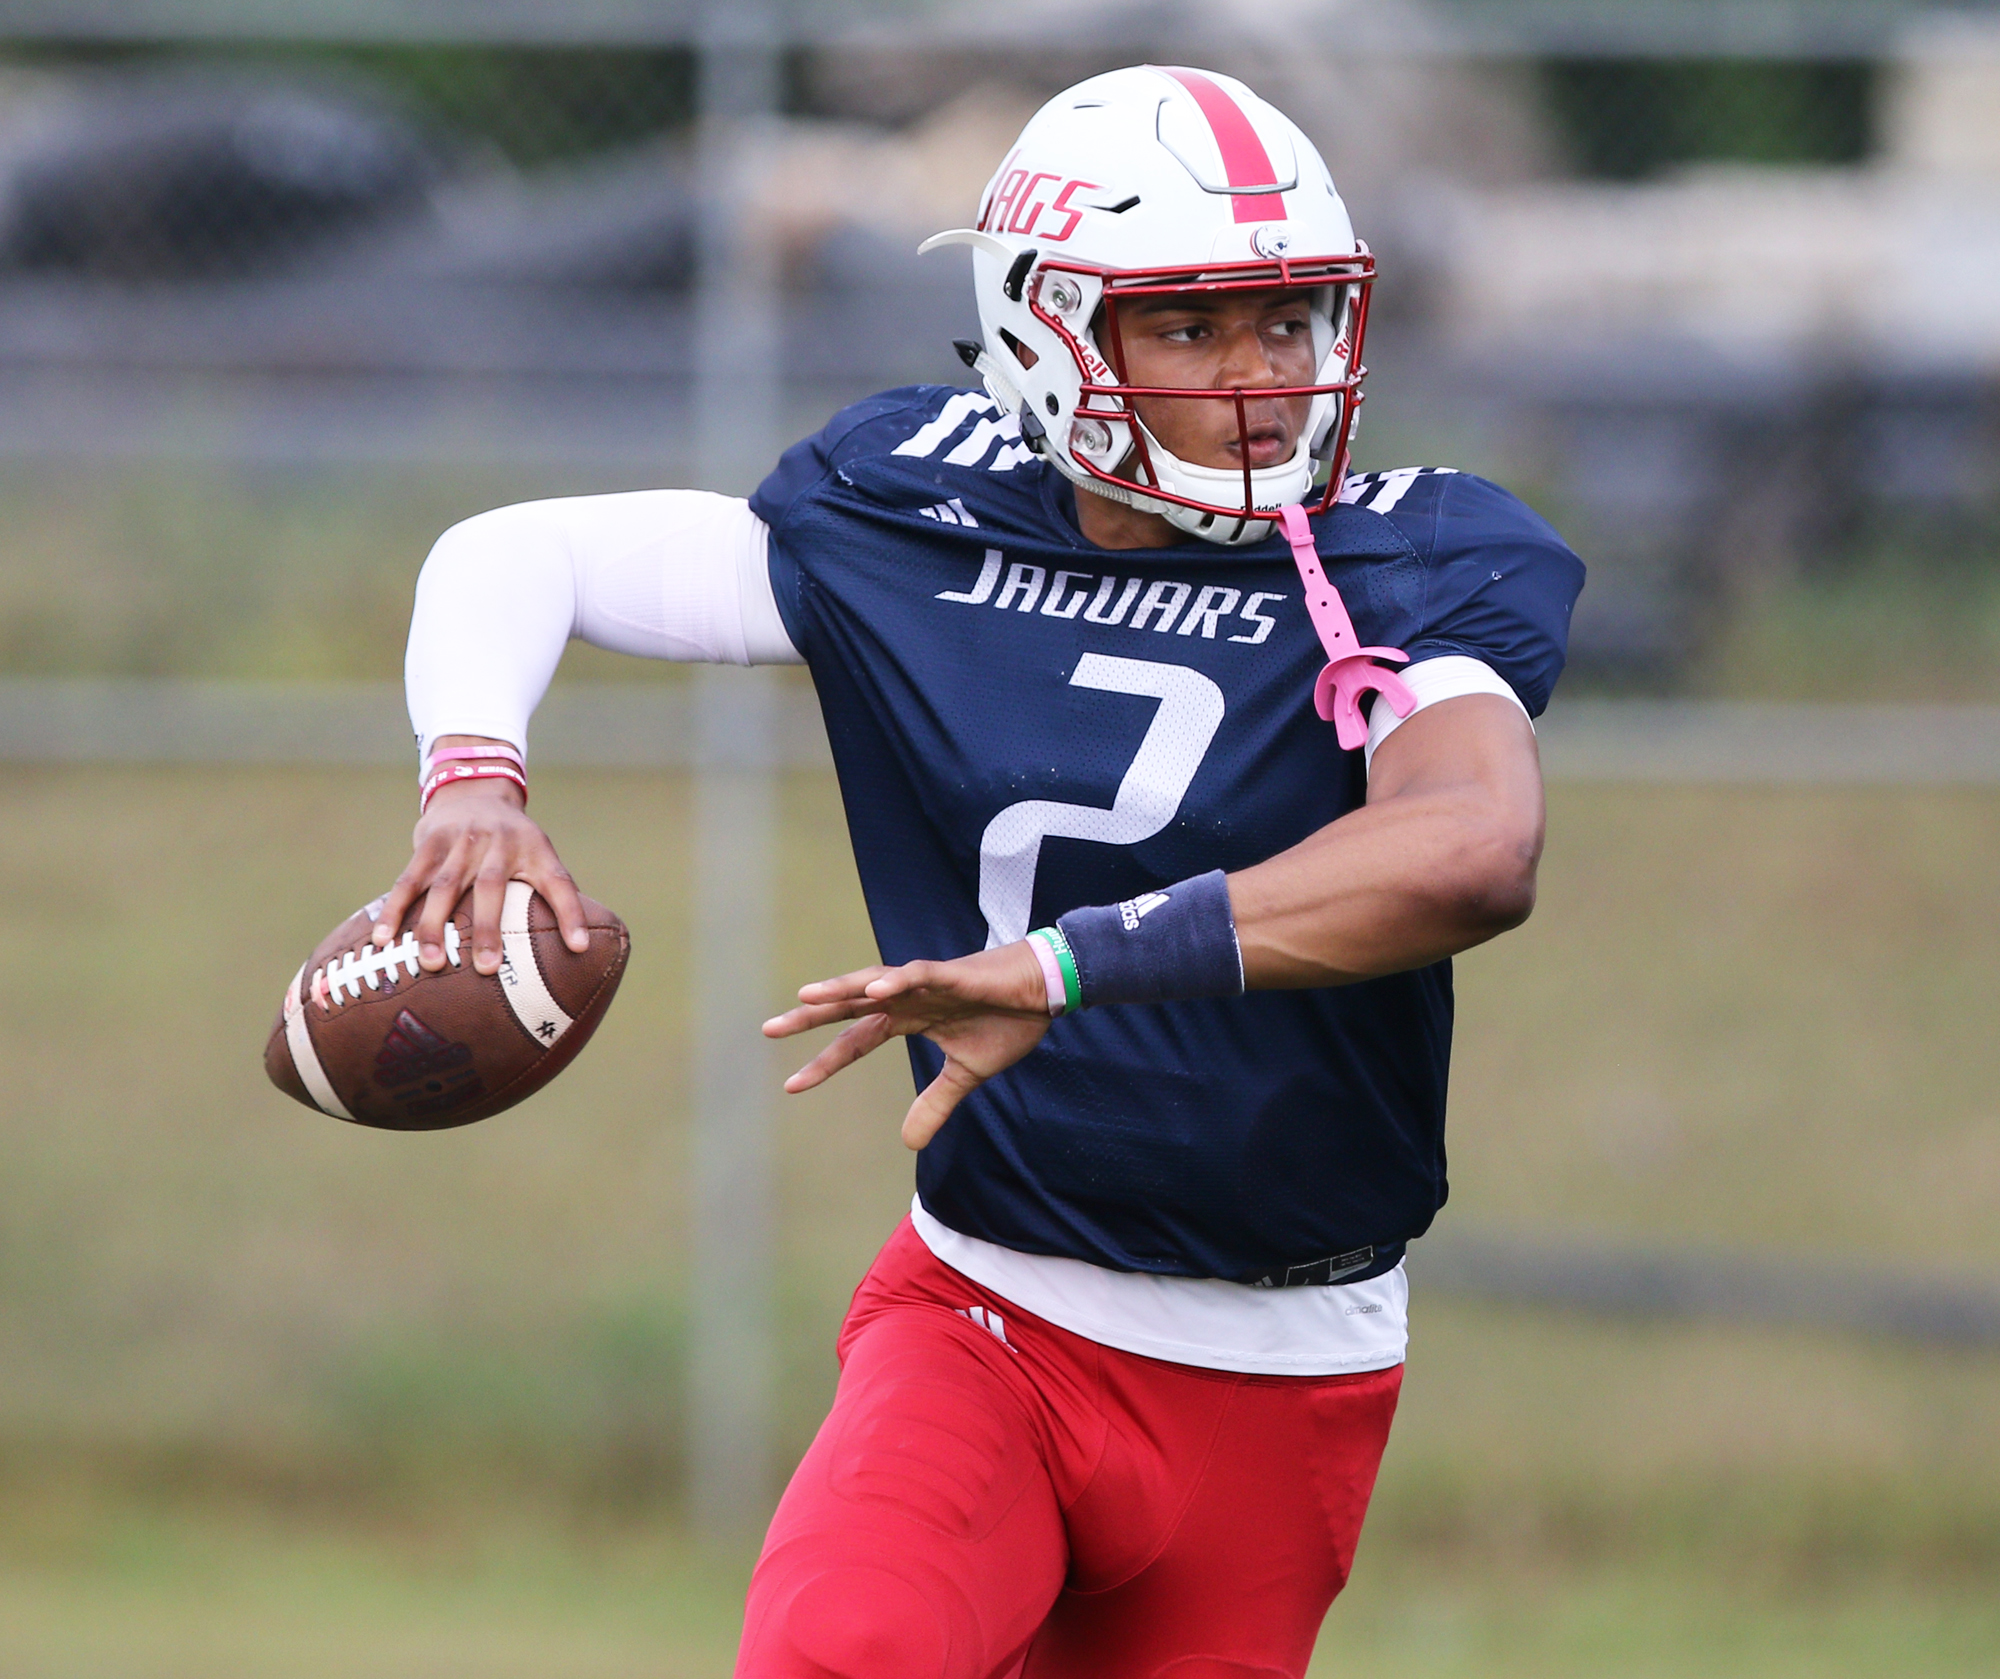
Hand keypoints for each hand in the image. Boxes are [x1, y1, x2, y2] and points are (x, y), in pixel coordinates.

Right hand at [373, 748, 588, 975]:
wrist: (473, 791)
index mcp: (533, 850)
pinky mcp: (428, 844)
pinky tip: (382, 939)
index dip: (571, 913)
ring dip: (436, 925)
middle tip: (487, 969)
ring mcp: (459, 842)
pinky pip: (409, 880)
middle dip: (488, 928)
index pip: (558, 881)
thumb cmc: (514, 841)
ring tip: (432, 962)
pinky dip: (395, 909)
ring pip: (444, 886)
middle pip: (492, 887)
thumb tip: (582, 947)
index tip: (580, 947)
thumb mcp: (541, 856)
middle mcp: (497, 844)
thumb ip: (558, 894)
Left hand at [764, 942, 1051, 1149]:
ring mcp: (927, 984)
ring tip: (806, 996)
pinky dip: (895, 983)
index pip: (856, 1042)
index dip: (826, 1063)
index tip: (792, 1086)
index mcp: (909, 1020)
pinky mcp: (953, 975)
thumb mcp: (966, 1074)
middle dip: (811, 1016)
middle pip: (849, 1006)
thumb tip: (909, 1144)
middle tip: (769, 1029)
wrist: (1045, 992)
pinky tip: (873, 992)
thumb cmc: (1007, 1022)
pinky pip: (917, 976)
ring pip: (874, 984)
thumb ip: (935, 1103)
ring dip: (841, 990)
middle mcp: (908, 999)